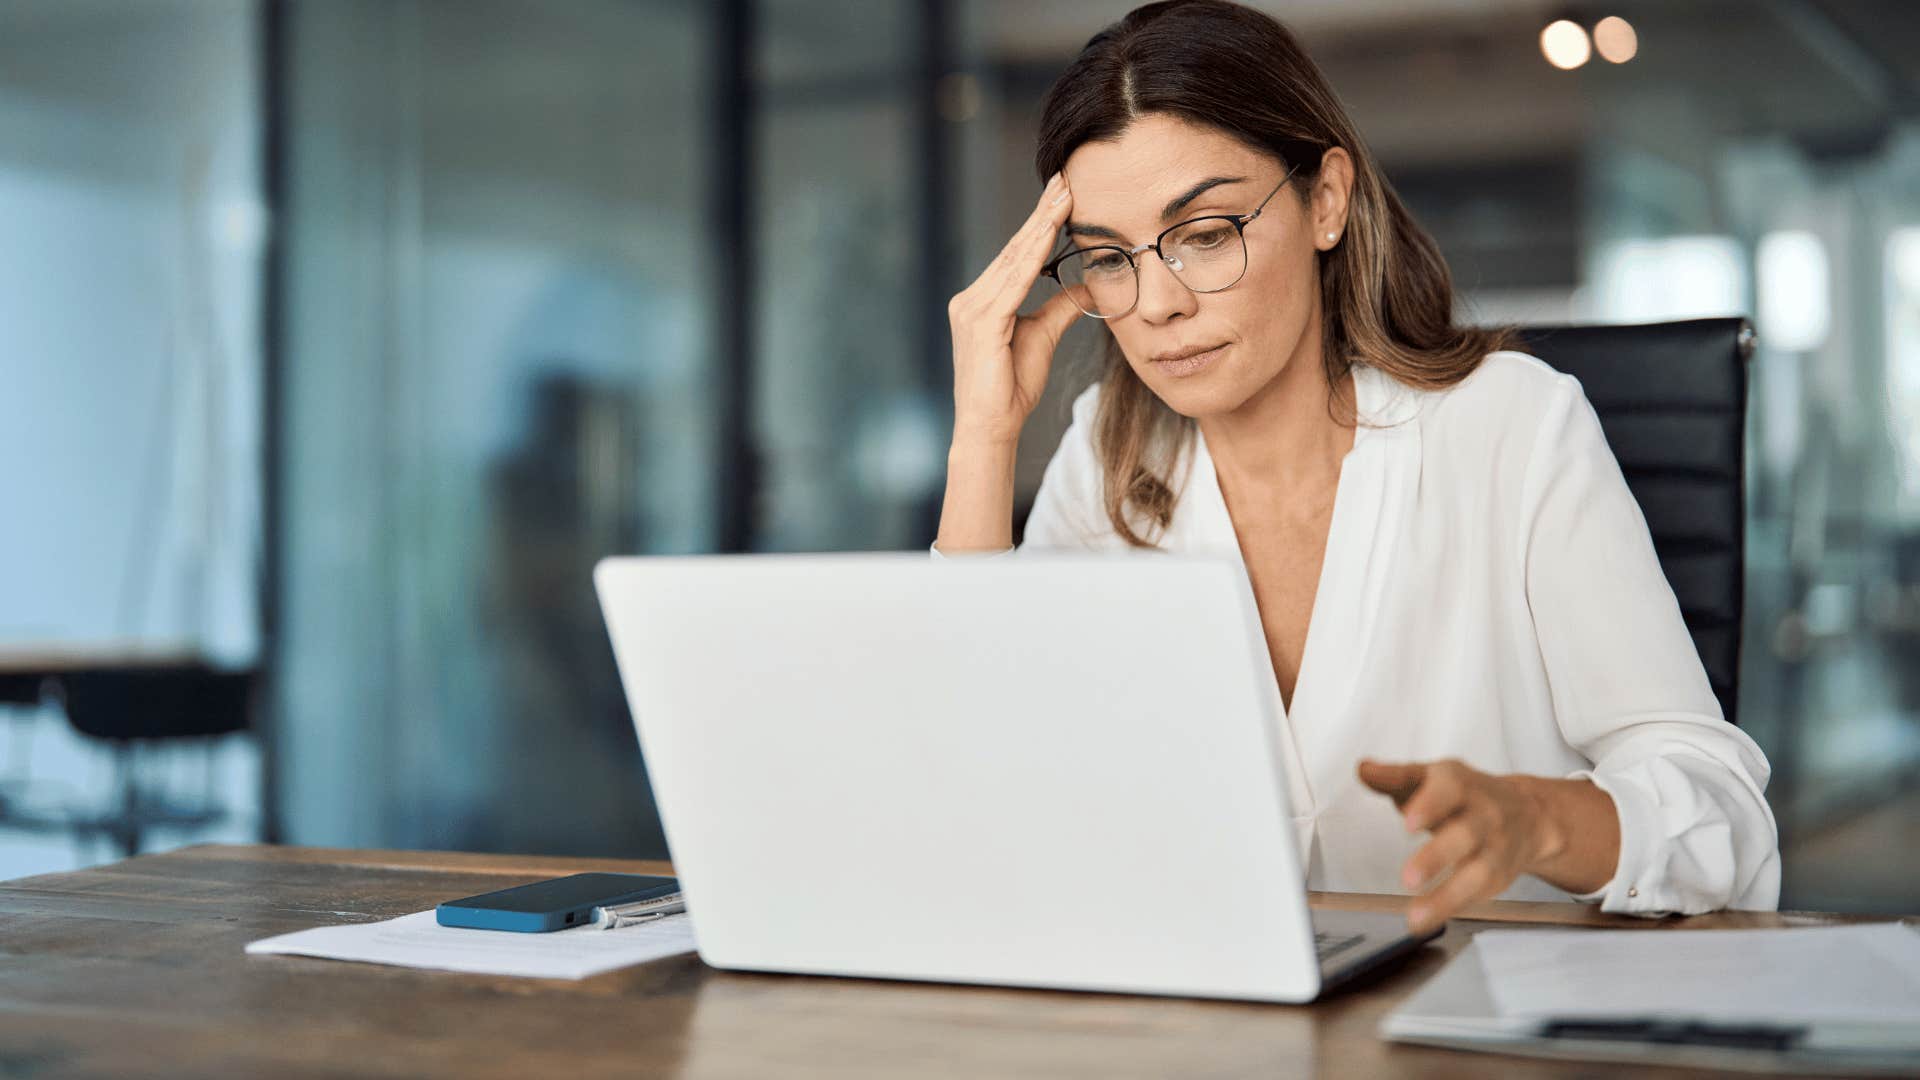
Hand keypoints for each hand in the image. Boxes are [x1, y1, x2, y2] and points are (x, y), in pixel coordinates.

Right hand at [946, 171, 1083, 447]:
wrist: (990, 427)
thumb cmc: (1010, 388)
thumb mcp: (1043, 337)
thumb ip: (1060, 308)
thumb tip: (1089, 285)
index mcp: (983, 301)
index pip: (1017, 254)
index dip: (1039, 222)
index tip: (1061, 193)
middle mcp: (971, 299)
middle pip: (1014, 248)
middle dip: (1042, 212)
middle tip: (1064, 177)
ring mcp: (972, 309)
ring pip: (1014, 258)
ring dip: (1041, 224)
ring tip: (1063, 194)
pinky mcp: (982, 322)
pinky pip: (1013, 281)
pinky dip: (1032, 254)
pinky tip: (1049, 232)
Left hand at [1357, 758, 1558, 935]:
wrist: (1527, 812)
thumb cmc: (1466, 793)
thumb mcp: (1430, 777)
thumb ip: (1395, 776)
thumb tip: (1364, 770)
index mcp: (1460, 784)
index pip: (1449, 790)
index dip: (1429, 806)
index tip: (1408, 822)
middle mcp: (1484, 814)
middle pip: (1465, 834)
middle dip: (1438, 857)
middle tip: (1408, 878)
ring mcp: (1495, 847)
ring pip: (1477, 873)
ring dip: (1447, 897)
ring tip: (1416, 916)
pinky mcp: (1499, 875)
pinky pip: (1478, 895)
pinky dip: (1452, 908)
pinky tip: (1427, 919)